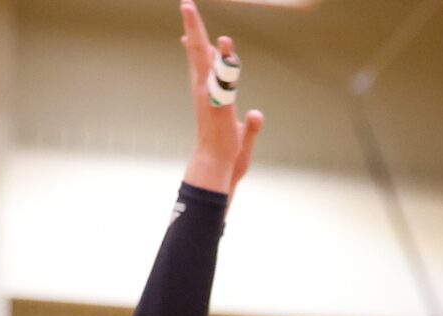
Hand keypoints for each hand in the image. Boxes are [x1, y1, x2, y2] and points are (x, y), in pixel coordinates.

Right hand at [178, 2, 264, 196]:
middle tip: (186, 5)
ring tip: (190, 10)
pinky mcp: (219, 103)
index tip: (189, 33)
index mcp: (211, 96)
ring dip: (200, 34)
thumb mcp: (243, 136)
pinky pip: (221, 77)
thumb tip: (255, 114)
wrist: (219, 171)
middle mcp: (206, 92)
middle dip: (193, 29)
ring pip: (205, 59)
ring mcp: (210, 96)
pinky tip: (223, 43)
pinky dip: (222, 59)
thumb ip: (251, 124)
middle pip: (199, 54)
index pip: (205, 65)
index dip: (199, 46)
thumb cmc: (228, 157)